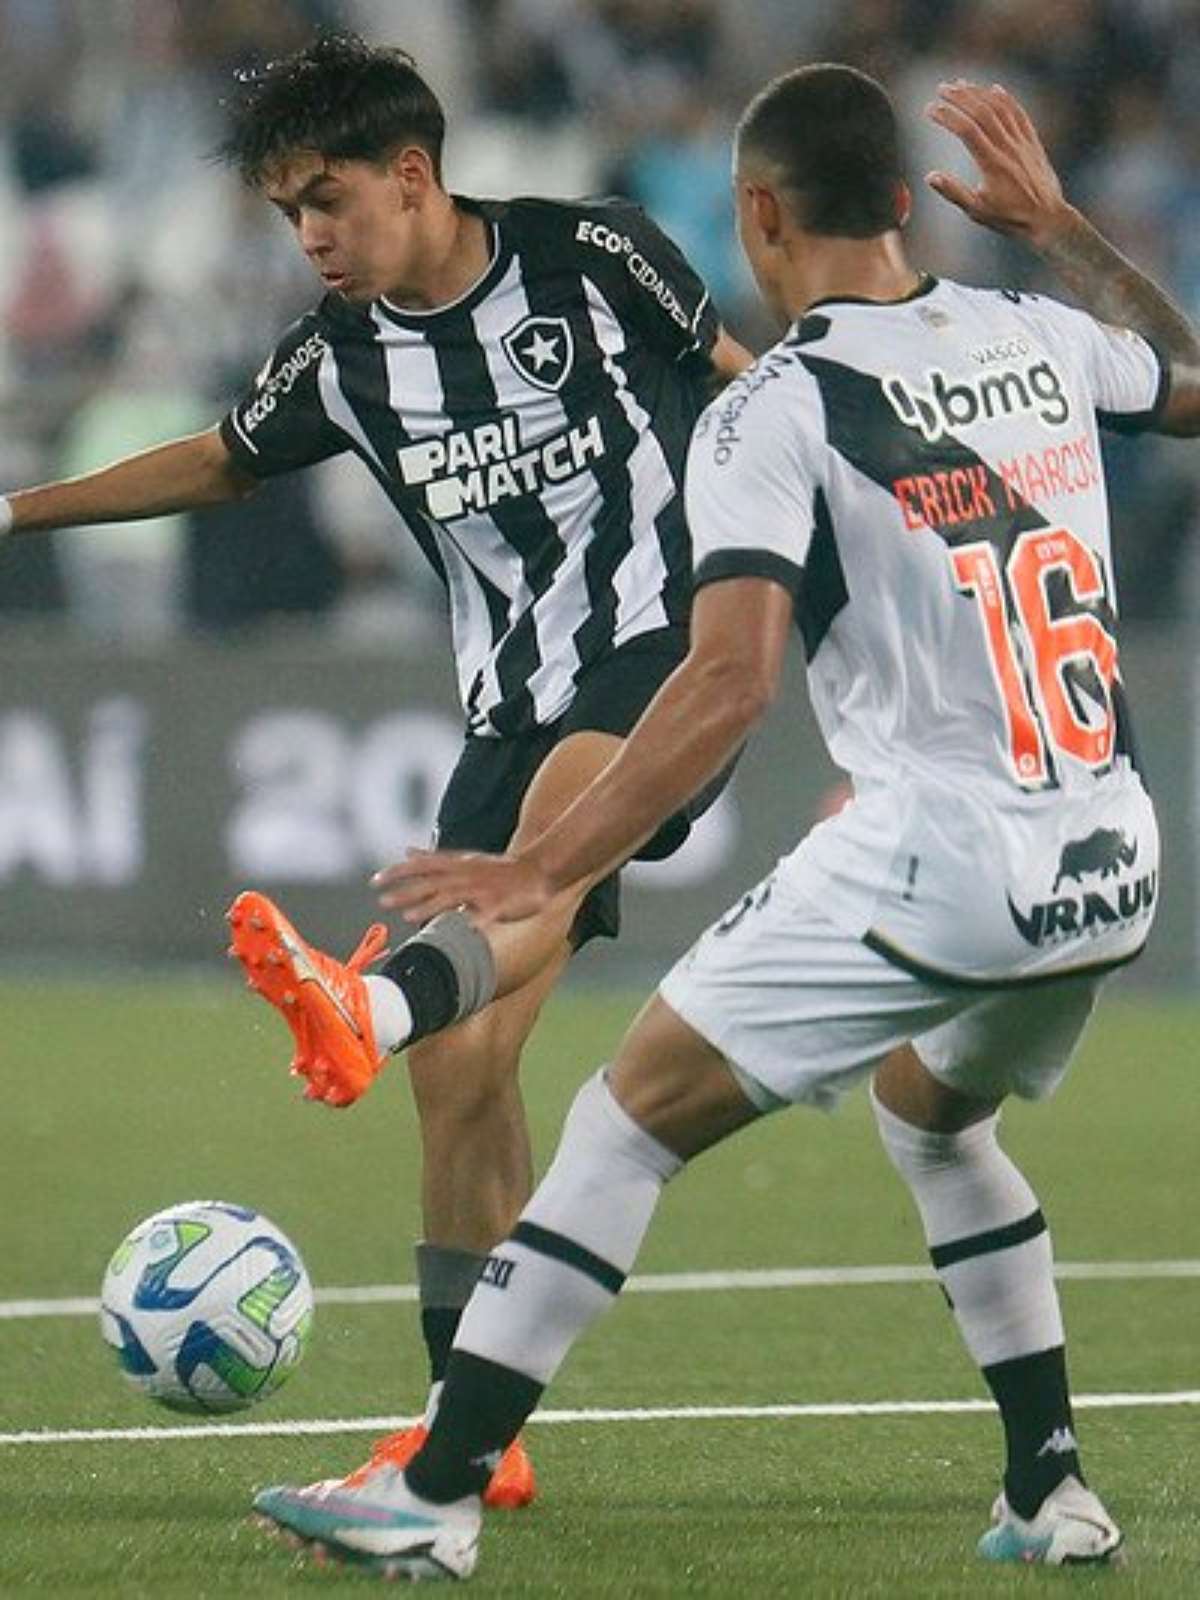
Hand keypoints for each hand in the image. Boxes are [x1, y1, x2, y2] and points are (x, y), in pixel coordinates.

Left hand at [372, 848, 555, 924]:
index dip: (398, 872)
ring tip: (407, 915)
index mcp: (457, 864)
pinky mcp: (499, 905)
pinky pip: (485, 915)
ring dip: (429, 906)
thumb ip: (434, 857)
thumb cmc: (499, 869)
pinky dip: (475, 921)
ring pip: (453, 897)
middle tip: (381, 900)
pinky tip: (465, 929)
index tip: (375, 881)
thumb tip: (406, 851)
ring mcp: (483, 890)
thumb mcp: (464, 858)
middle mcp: (466, 874)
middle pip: (432, 882)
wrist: (538, 871)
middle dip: (406, 891)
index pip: (422, 865)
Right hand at [925, 81, 1074, 248]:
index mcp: (991, 164)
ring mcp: (1022, 142)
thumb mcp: (977, 211)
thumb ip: (953, 192)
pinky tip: (994, 89)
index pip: (966, 130)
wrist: (1047, 218)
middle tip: (942, 88)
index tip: (929, 109)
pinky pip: (1019, 114)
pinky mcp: (1032, 142)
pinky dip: (1006, 99)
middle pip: (982, 112)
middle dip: (960, 97)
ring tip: (961, 84)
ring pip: (1000, 108)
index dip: (946, 116)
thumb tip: (930, 177)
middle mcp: (1007, 148)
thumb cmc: (1010, 218)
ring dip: (979, 93)